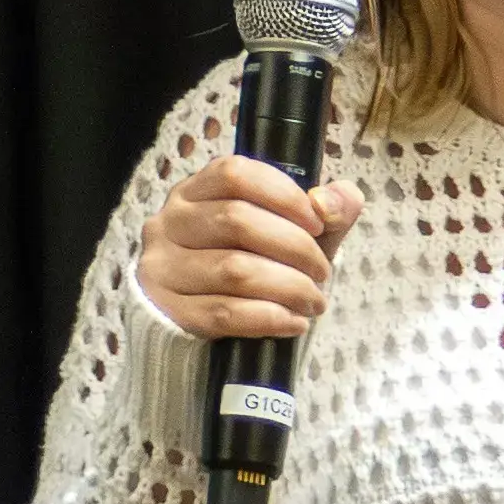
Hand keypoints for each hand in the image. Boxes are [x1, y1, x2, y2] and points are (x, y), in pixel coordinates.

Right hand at [138, 156, 359, 339]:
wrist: (200, 329)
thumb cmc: (249, 269)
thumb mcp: (290, 236)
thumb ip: (324, 212)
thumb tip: (340, 198)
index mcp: (195, 191)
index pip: (235, 174)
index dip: (283, 195)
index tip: (318, 223)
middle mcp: (170, 223)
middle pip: (237, 221)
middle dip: (294, 247)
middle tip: (322, 272)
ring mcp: (163, 268)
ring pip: (234, 270)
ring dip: (287, 286)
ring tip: (314, 301)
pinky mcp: (169, 312)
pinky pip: (224, 313)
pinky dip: (268, 318)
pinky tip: (293, 322)